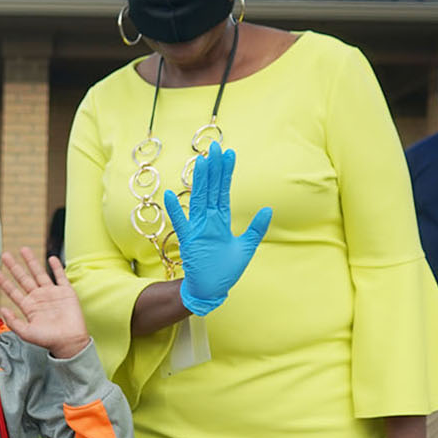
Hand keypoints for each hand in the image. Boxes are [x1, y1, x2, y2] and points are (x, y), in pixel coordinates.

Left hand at [0, 248, 90, 359]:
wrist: (69, 342)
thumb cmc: (48, 340)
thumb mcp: (26, 333)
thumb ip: (13, 322)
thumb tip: (1, 309)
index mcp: (29, 307)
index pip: (13, 291)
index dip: (4, 282)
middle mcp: (39, 298)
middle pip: (24, 278)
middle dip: (14, 267)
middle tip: (5, 255)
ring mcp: (52, 293)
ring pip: (40, 274)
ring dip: (32, 262)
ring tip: (24, 249)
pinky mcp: (66, 292)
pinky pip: (61, 277)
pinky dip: (56, 267)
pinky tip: (51, 258)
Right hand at [163, 142, 271, 315]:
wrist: (211, 290)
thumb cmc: (226, 270)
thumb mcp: (246, 248)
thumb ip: (256, 229)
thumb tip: (269, 209)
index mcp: (221, 221)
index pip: (223, 191)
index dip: (226, 173)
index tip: (229, 153)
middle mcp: (208, 221)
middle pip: (211, 190)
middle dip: (213, 169)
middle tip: (214, 147)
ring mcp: (197, 230)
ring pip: (198, 200)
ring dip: (199, 182)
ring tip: (200, 162)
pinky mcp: (188, 242)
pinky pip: (181, 224)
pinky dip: (174, 211)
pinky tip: (168, 195)